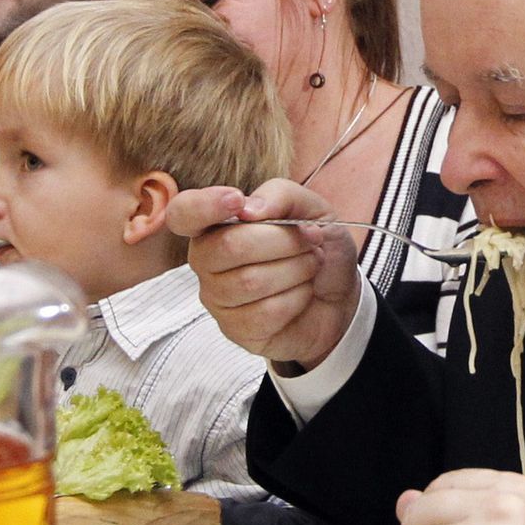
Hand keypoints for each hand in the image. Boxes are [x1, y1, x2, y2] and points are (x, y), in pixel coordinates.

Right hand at [165, 179, 361, 369]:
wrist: (341, 294)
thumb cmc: (316, 248)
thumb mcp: (310, 208)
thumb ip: (280, 195)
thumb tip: (247, 210)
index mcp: (215, 224)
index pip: (184, 213)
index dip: (204, 205)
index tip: (237, 200)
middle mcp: (206, 260)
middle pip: (230, 245)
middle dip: (284, 241)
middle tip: (311, 241)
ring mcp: (217, 298)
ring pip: (250, 281)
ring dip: (296, 270)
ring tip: (310, 266)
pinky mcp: (235, 329)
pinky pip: (264, 313)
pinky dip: (296, 298)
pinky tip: (302, 294)